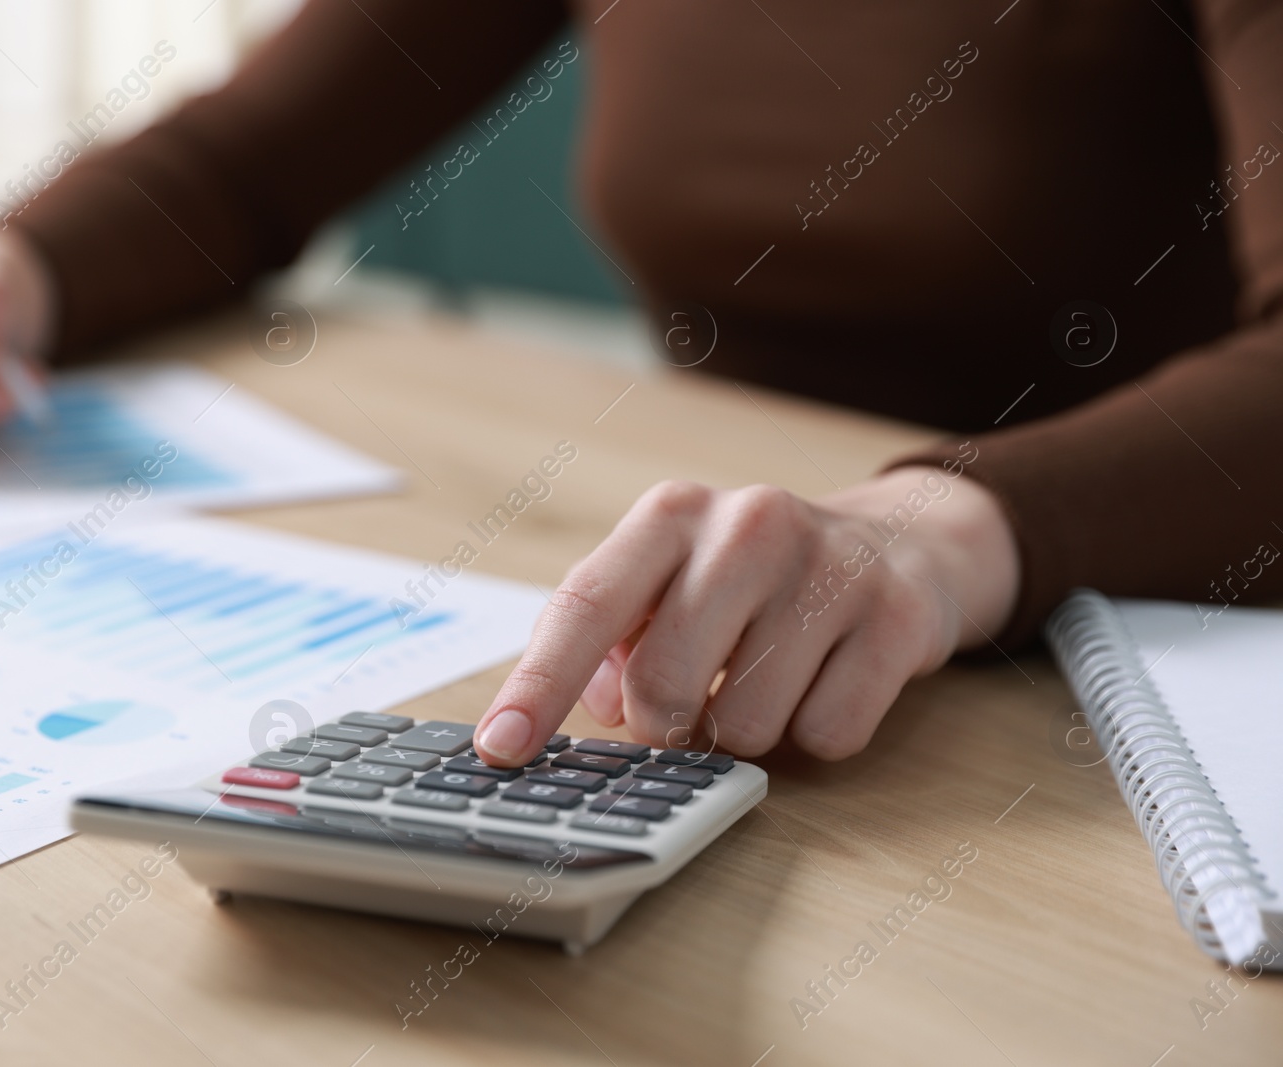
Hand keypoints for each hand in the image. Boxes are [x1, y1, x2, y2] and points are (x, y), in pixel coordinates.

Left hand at [474, 466, 1019, 763]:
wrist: (900, 543)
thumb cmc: (751, 580)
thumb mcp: (669, 580)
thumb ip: (607, 638)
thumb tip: (598, 707)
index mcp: (672, 515)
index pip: (586, 605)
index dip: (538, 685)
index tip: (501, 750)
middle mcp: (748, 525)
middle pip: (663, 684)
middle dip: (664, 727)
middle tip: (687, 713)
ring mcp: (829, 568)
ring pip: (748, 724)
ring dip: (746, 732)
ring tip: (767, 681)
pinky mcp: (896, 617)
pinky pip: (827, 735)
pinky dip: (815, 734)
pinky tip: (825, 682)